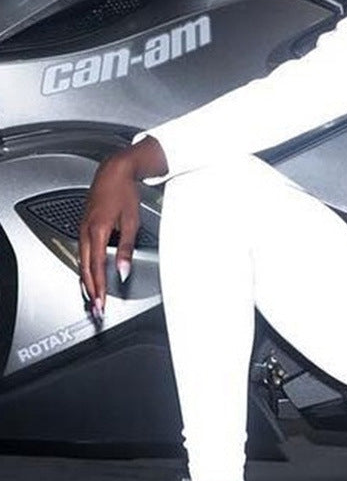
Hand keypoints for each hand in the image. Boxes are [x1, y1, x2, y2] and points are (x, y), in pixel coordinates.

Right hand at [78, 136, 166, 317]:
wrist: (114, 172)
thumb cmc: (124, 193)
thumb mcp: (131, 222)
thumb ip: (126, 249)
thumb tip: (123, 271)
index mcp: (97, 232)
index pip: (97, 268)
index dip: (99, 288)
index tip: (102, 304)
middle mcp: (85, 232)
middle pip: (85, 269)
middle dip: (91, 290)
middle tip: (97, 309)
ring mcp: (82, 229)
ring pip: (81, 261)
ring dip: (86, 280)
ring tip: (92, 297)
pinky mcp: (84, 226)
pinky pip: (81, 252)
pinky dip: (85, 267)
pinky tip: (89, 274)